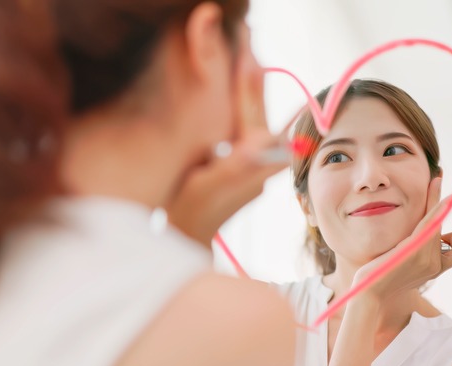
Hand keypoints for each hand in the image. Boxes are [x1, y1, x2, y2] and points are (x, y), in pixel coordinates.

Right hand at [165, 25, 290, 246]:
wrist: (184, 241)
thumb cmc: (190, 215)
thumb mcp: (208, 189)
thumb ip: (238, 165)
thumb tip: (267, 139)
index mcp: (252, 161)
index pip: (254, 112)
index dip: (249, 80)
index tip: (247, 51)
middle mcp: (258, 160)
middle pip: (257, 109)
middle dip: (251, 74)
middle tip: (246, 38)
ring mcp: (250, 162)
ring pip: (250, 115)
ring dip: (245, 86)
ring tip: (242, 55)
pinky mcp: (241, 164)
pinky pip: (241, 125)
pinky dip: (235, 104)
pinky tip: (227, 91)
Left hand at [353, 177, 451, 302]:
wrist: (369, 295)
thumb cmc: (380, 281)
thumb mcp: (402, 266)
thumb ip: (414, 252)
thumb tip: (419, 237)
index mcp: (435, 269)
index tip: (446, 213)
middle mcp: (435, 265)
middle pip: (445, 228)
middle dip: (441, 204)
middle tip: (437, 179)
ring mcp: (426, 259)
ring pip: (437, 223)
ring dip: (437, 199)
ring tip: (437, 178)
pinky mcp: (414, 251)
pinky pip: (429, 224)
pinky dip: (435, 207)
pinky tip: (436, 191)